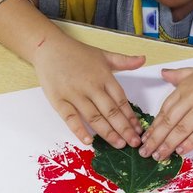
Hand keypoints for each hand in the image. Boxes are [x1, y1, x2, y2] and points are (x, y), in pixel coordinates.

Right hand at [30, 35, 145, 148]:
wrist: (49, 48)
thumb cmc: (78, 52)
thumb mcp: (103, 54)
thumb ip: (124, 61)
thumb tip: (143, 59)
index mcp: (104, 76)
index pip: (121, 100)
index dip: (131, 116)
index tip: (139, 129)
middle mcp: (91, 86)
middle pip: (110, 111)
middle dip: (124, 129)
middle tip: (134, 143)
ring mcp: (75, 94)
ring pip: (94, 117)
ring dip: (107, 132)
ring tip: (119, 144)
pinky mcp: (58, 100)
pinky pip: (70, 118)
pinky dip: (79, 130)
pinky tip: (89, 141)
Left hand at [141, 56, 192, 159]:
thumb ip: (180, 75)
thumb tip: (163, 73)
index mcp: (186, 85)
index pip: (164, 110)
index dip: (153, 127)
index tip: (145, 139)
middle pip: (169, 121)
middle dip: (156, 139)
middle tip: (145, 153)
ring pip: (182, 129)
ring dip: (168, 144)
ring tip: (158, 156)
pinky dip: (190, 143)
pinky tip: (181, 151)